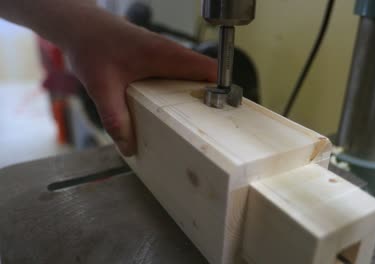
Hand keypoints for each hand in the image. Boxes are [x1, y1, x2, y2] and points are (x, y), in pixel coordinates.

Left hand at [65, 17, 216, 155]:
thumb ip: (115, 119)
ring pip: (193, 74)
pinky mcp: (159, 57)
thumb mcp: (101, 87)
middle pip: (205, 74)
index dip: (220, 89)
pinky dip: (182, 89)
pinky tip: (170, 107)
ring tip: (192, 119)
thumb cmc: (92, 46)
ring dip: (196, 94)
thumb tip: (129, 146)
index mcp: (165, 56)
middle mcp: (171, 52)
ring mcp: (166, 54)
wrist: (82, 27)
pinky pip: (180, 73)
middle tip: (208, 123)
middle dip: (210, 97)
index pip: (208, 69)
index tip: (222, 111)